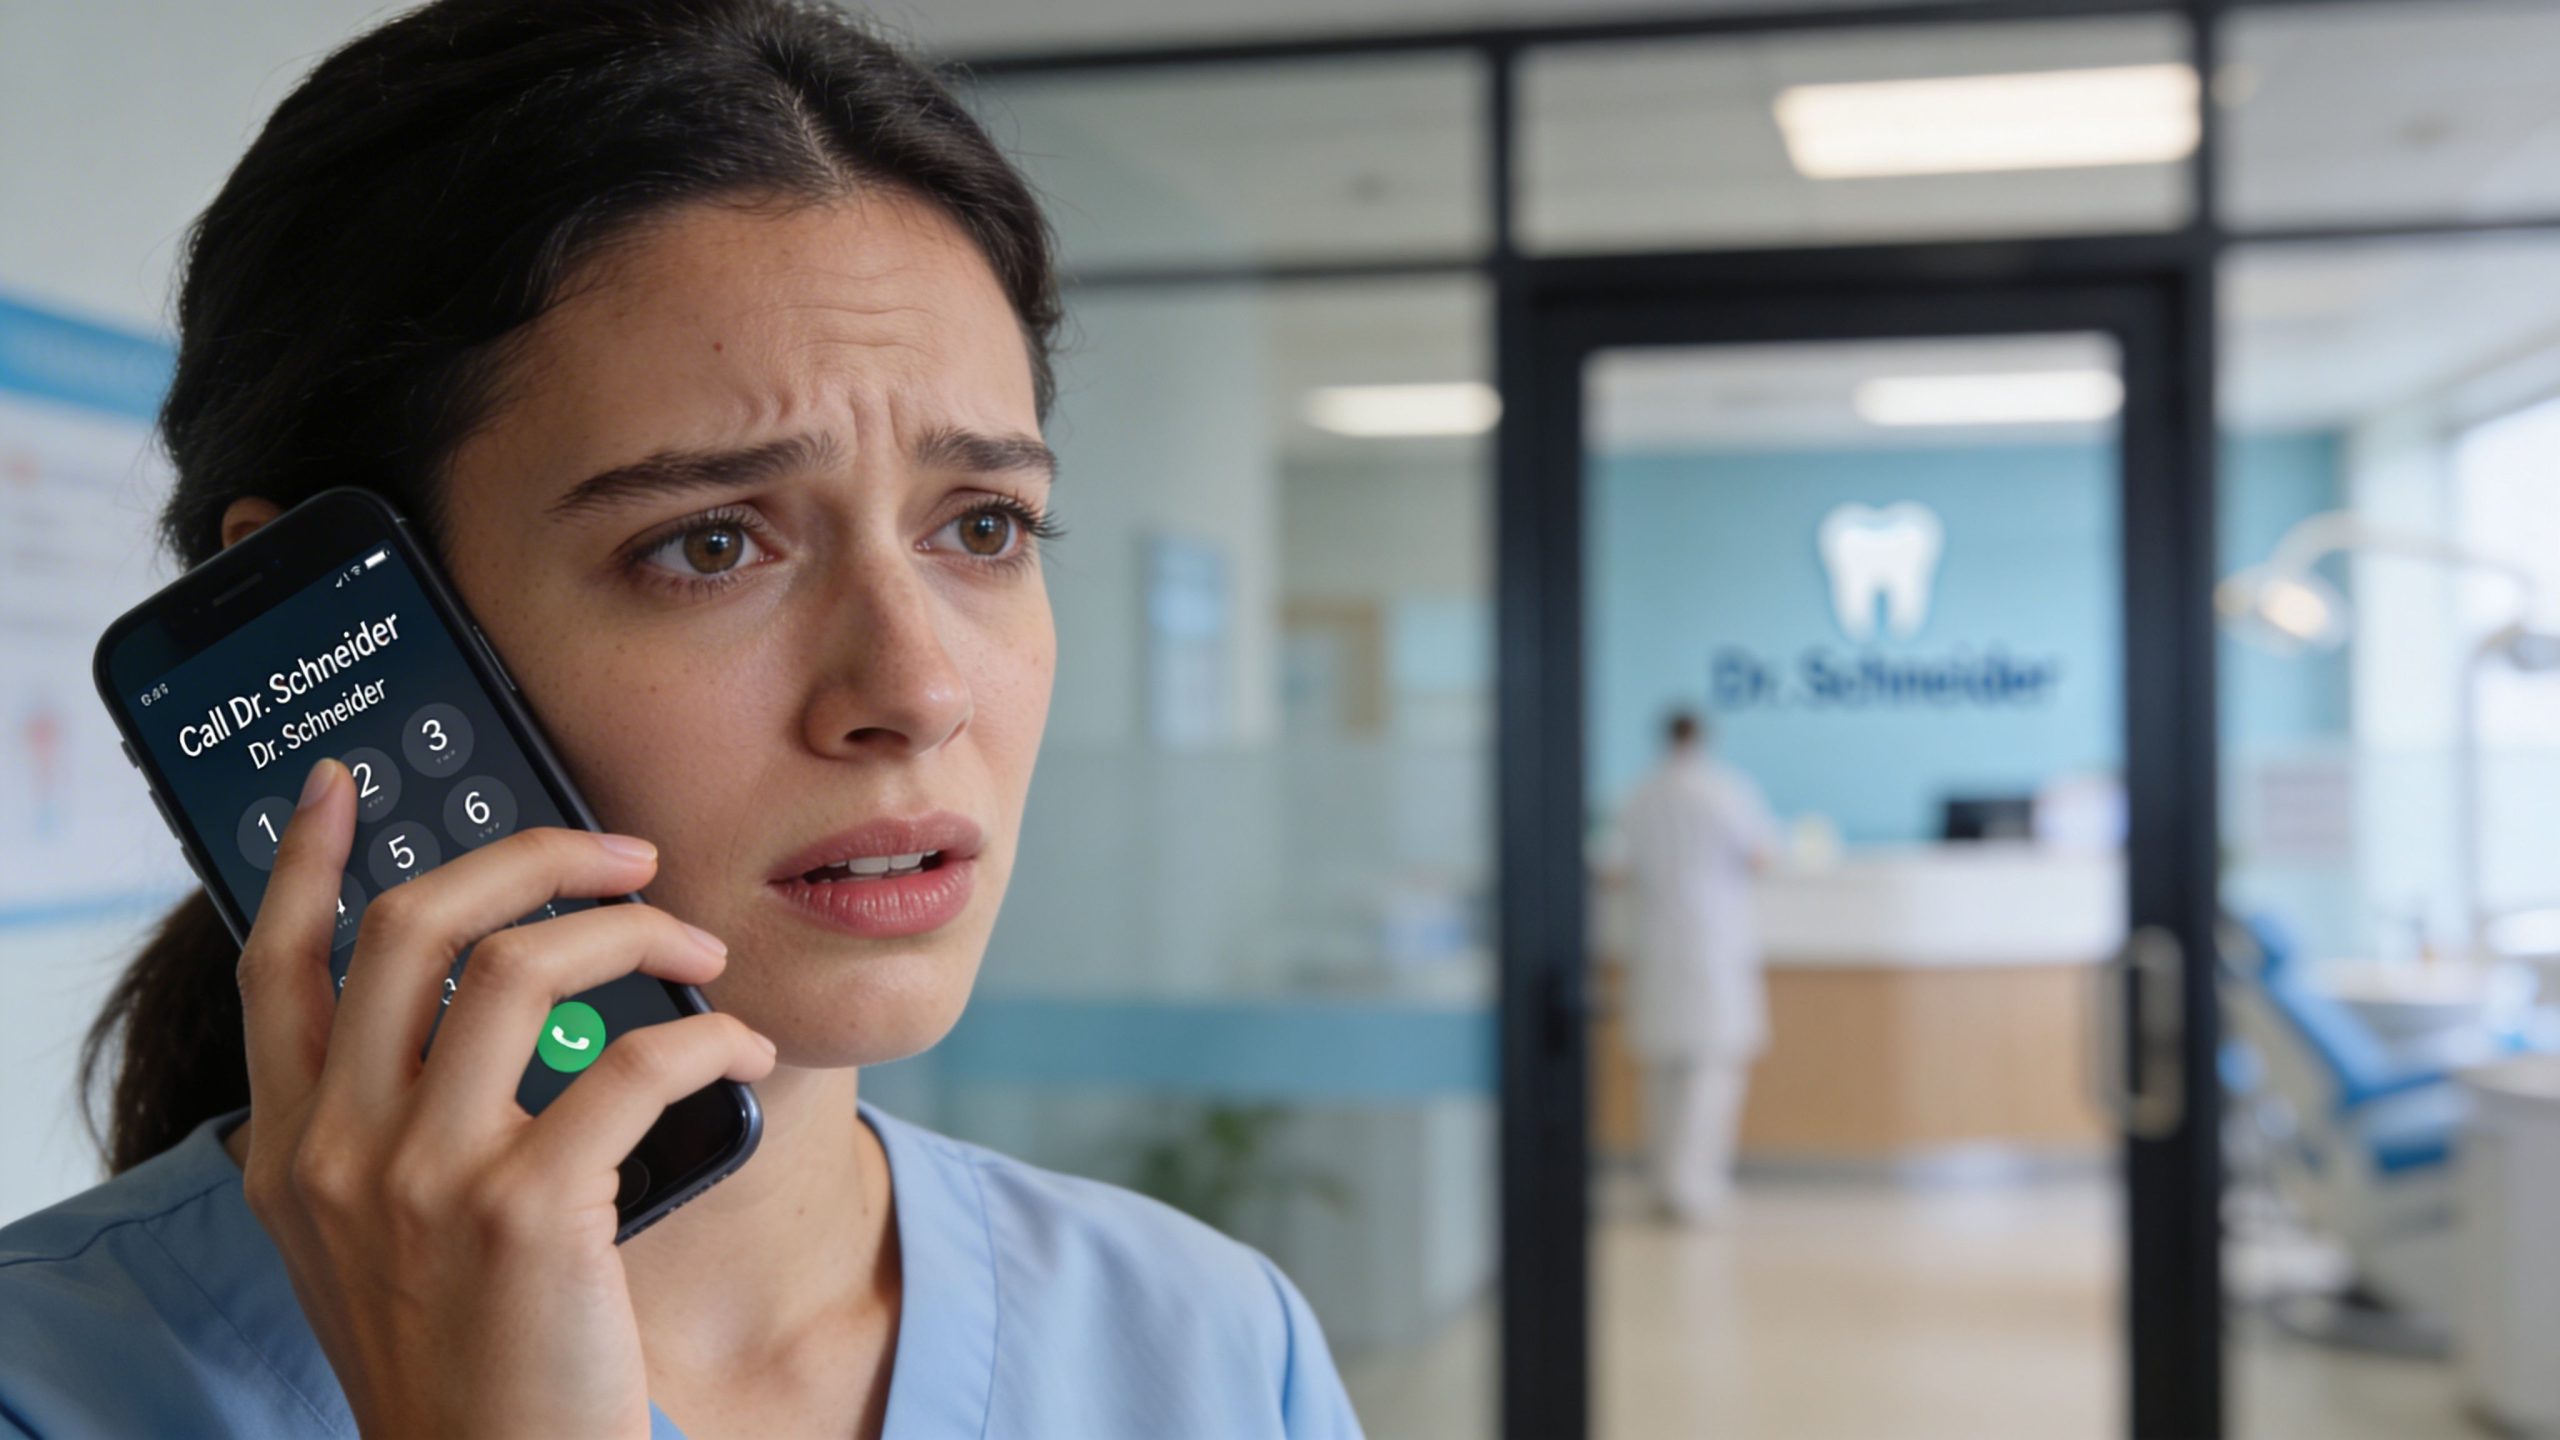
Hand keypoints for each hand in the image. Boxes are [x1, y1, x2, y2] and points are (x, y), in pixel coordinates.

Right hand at [232, 758, 776, 1439]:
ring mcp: (425, 1180)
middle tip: (623, 853)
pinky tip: (742, 1047)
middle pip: (412, 926)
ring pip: (524, 967)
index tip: (345, 783)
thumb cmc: (466, 1358)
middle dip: (530, 857)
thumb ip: (392, 1120)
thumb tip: (485, 989)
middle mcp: (338, 1154)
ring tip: (703, 952)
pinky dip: (709, 1036)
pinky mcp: (526, 1215)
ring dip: (638, 931)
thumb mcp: (376, 1237)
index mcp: (290, 1151)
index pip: (274, 965)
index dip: (307, 860)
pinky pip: (631, 1063)